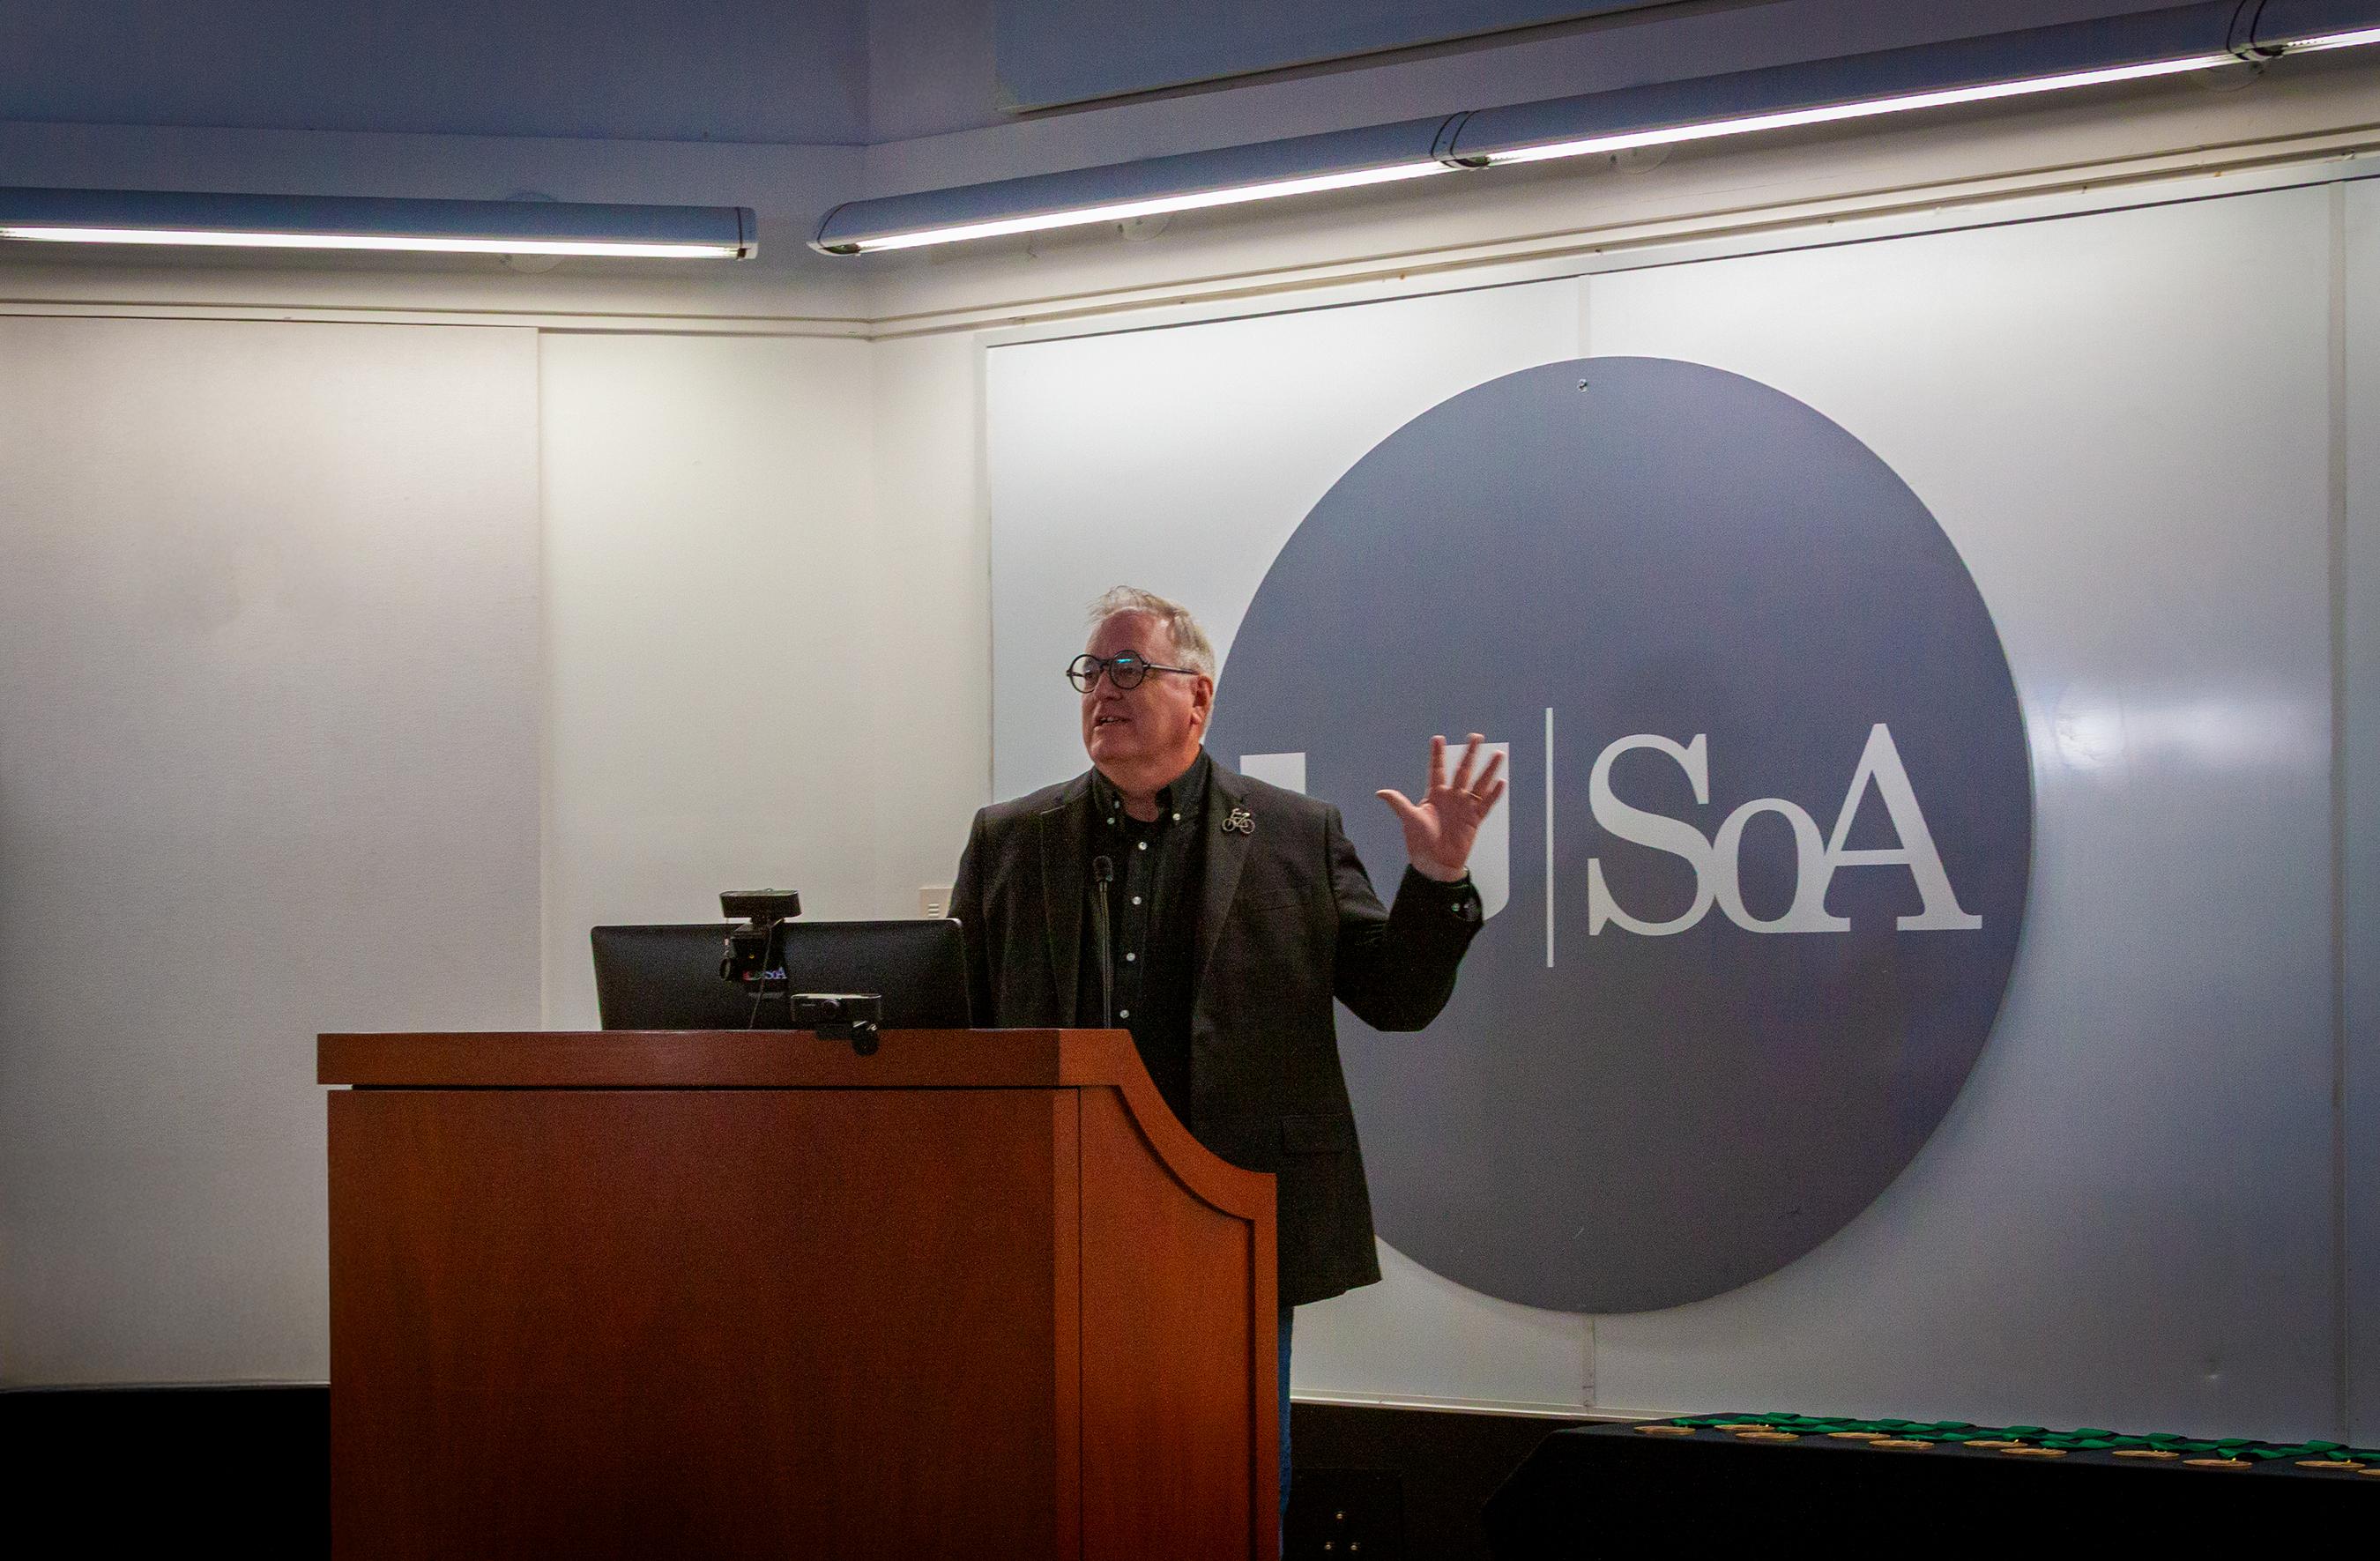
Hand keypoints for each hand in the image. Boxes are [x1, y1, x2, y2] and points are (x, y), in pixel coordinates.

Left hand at [1378, 733, 1506, 881]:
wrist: (1435, 863)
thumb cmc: (1420, 842)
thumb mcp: (1410, 820)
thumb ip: (1399, 803)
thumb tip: (1380, 792)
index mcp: (1435, 794)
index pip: (1436, 770)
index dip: (1437, 755)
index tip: (1438, 738)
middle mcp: (1451, 797)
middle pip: (1462, 771)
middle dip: (1469, 754)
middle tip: (1475, 736)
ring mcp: (1464, 807)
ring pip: (1478, 784)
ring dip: (1488, 770)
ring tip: (1497, 754)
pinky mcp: (1474, 819)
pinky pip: (1486, 804)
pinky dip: (1494, 794)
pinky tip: (1501, 782)